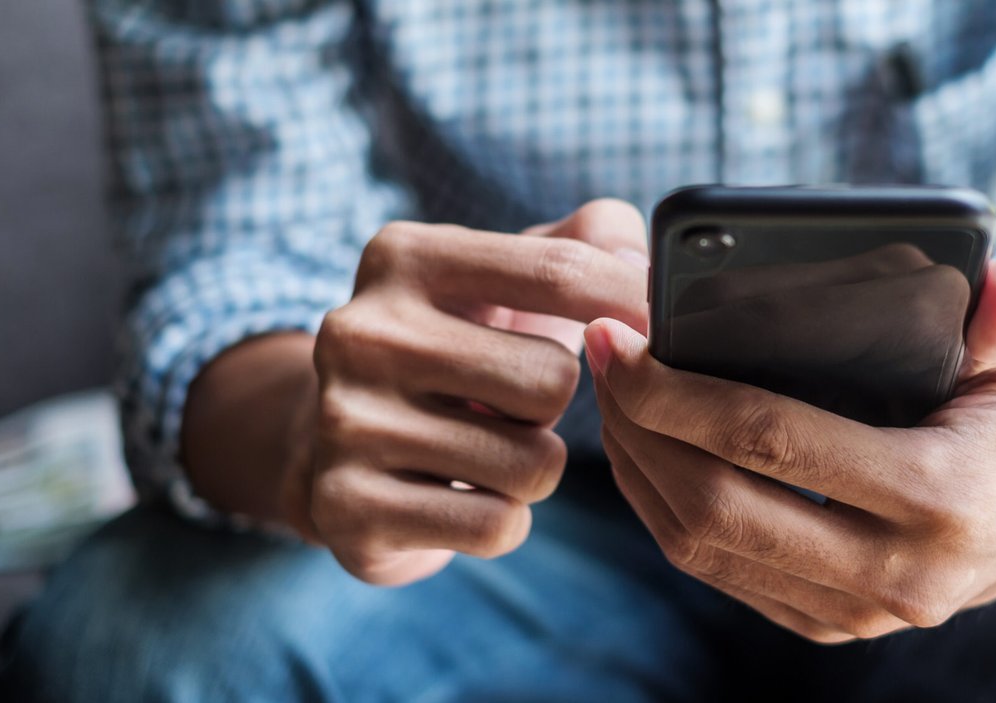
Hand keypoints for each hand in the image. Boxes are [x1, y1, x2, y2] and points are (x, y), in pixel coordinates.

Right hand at [292, 199, 648, 584]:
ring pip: (533, 464)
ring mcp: (345, 421)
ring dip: (534, 468)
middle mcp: (361, 331)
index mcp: (405, 256)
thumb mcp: (505, 276)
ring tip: (486, 448)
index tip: (663, 327)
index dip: (631, 303)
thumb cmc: (459, 346)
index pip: (559, 271)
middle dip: (556, 406)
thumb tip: (639, 258)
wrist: (332, 441)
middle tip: (512, 404)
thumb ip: (587, 239)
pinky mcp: (347, 507)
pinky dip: (502, 520)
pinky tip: (463, 494)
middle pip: (552, 380)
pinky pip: (496, 525)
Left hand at [587, 261, 995, 641]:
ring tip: (612, 395)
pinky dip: (663, 510)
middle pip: (718, 507)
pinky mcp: (824, 624)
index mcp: (940, 497)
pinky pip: (717, 574)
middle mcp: (895, 572)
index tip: (626, 339)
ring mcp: (854, 612)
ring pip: (702, 550)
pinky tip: (645, 450)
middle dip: (641, 429)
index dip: (682, 393)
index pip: (776, 443)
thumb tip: (992, 282)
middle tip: (603, 357)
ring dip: (638, 470)